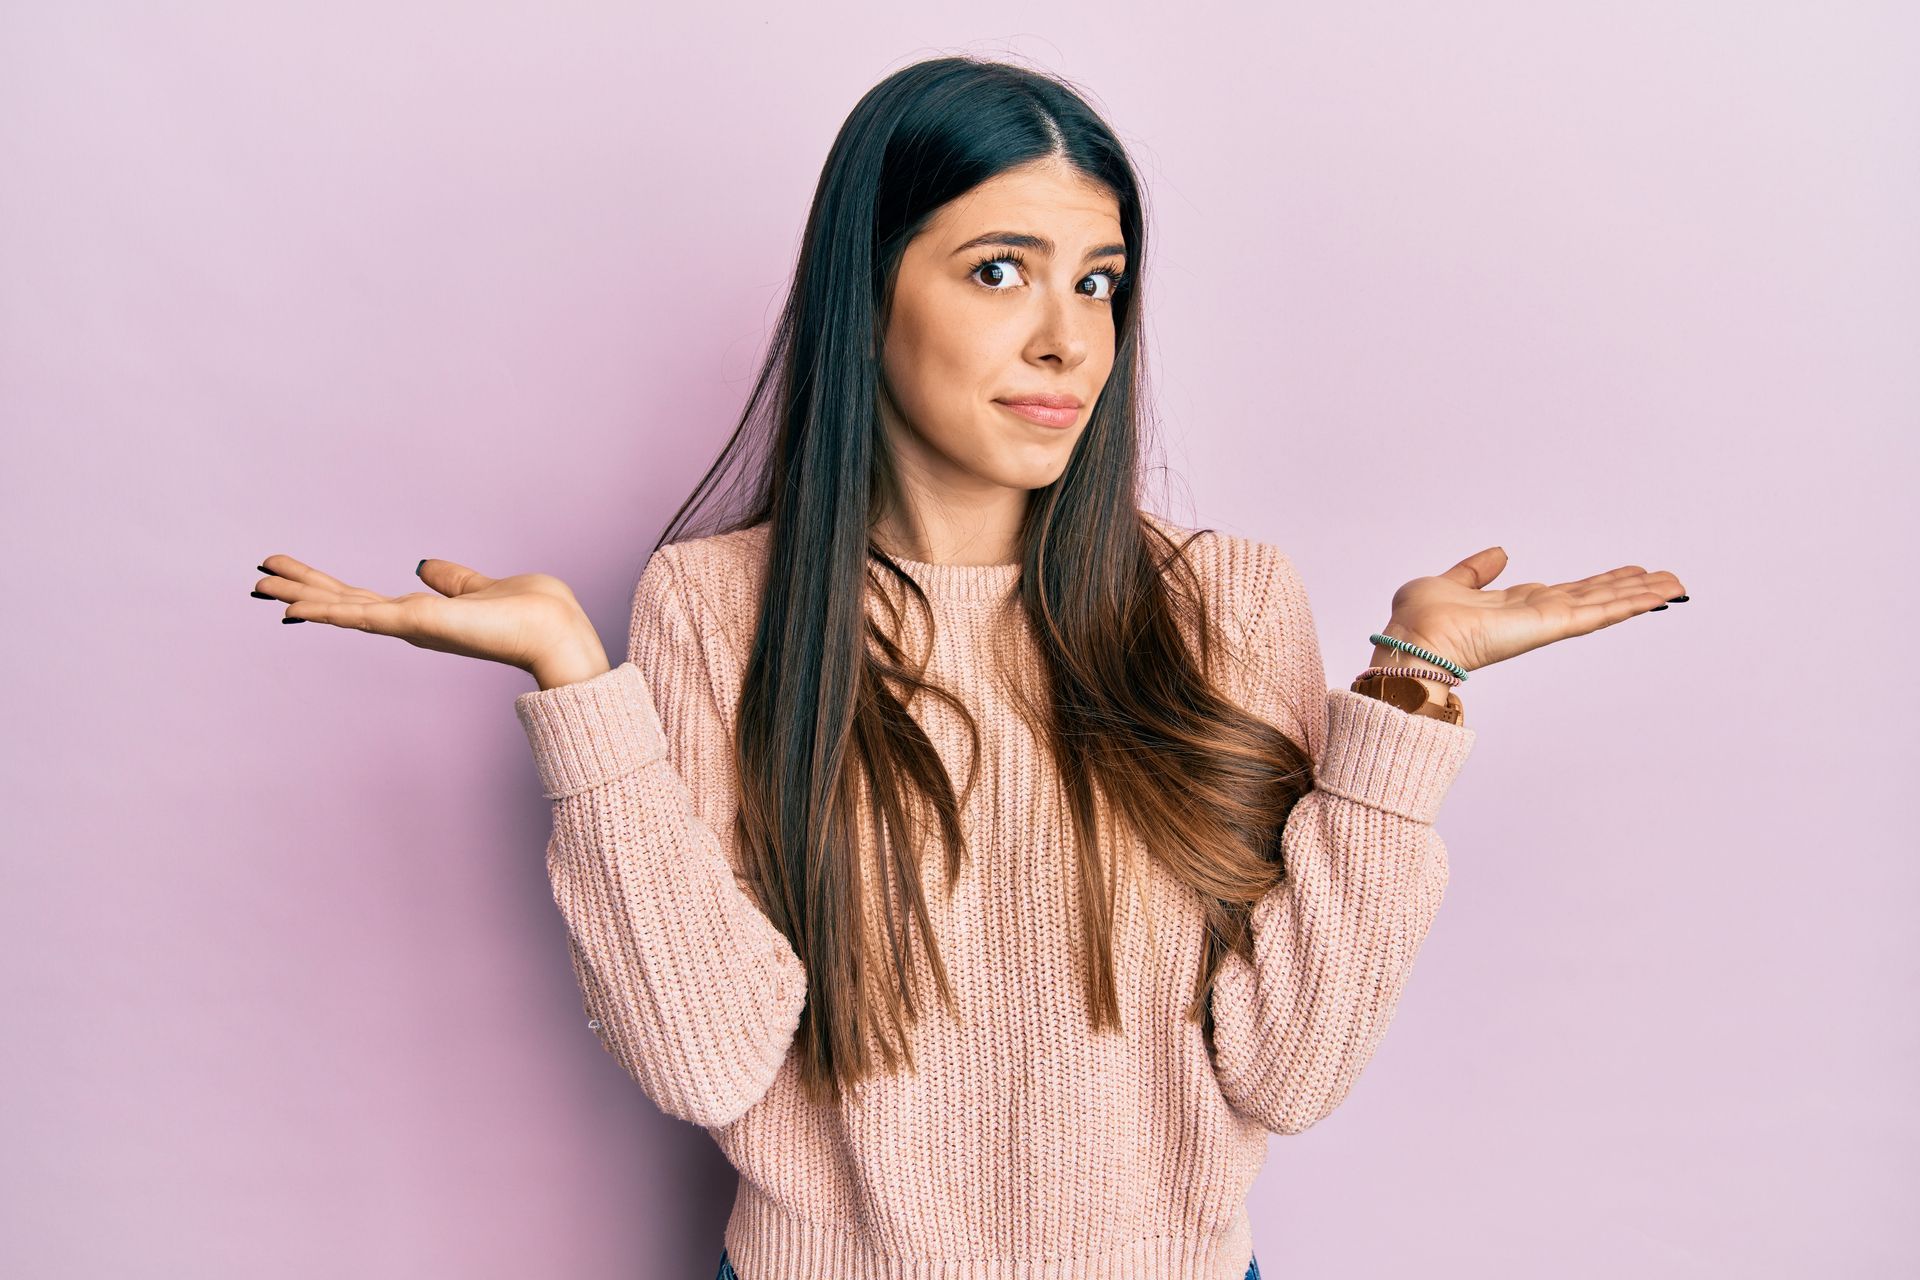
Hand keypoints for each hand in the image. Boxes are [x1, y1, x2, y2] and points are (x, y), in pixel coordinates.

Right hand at [250, 554, 607, 679]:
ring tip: (259, 585)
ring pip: (341, 608)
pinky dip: (325, 611)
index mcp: (422, 614)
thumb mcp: (480, 585)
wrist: (555, 631)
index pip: (362, 598)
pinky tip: (293, 607)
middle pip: (342, 602)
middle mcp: (409, 624)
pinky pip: (360, 615)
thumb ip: (451, 579)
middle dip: (300, 589)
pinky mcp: (416, 623)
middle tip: (257, 576)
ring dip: (300, 595)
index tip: (292, 576)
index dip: (326, 588)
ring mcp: (409, 626)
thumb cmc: (532, 612)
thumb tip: (425, 565)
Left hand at [1374, 547, 1687, 674]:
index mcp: (1513, 606)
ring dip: (1641, 595)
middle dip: (1628, 588)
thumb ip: (1475, 570)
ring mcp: (1546, 622)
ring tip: (1675, 585)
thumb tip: (1502, 552)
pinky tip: (1659, 595)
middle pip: (1593, 598)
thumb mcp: (1448, 582)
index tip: (1624, 575)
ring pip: (1604, 606)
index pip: (1565, 593)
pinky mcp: (1551, 626)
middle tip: (1664, 579)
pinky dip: (1631, 603)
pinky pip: (1599, 613)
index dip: (1595, 584)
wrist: (1412, 642)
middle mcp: (1535, 615)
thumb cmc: (1418, 621)